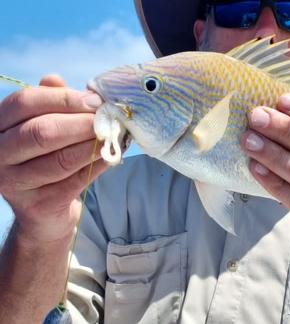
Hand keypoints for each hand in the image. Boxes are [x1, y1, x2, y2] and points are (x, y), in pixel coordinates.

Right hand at [0, 75, 108, 242]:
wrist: (43, 209)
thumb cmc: (46, 157)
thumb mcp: (46, 125)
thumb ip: (53, 103)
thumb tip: (65, 83)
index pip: (24, 103)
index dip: (63, 98)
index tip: (94, 100)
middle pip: (41, 132)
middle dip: (81, 123)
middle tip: (108, 119)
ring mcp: (14, 182)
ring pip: (61, 159)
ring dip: (93, 145)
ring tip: (114, 136)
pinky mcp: (38, 205)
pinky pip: (76, 180)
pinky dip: (98, 165)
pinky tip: (112, 155)